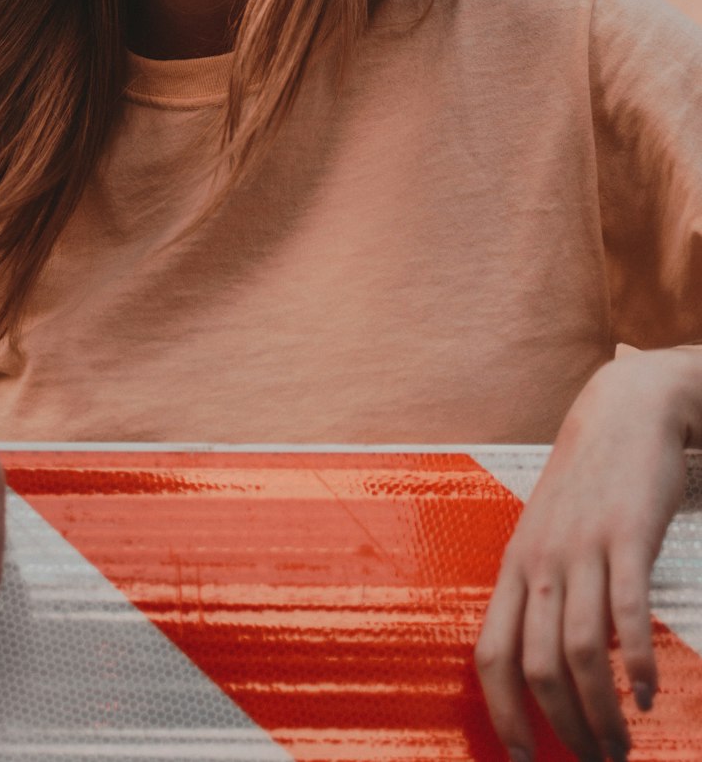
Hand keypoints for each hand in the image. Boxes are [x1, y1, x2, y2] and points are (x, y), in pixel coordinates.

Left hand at [475, 352, 694, 759]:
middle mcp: (539, 561)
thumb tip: (547, 667)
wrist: (624, 412)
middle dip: (563, 730)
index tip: (521, 760)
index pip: (490, 654)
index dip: (501, 713)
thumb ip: (544, 594)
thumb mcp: (550, 536)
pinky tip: (650, 696)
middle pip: (536, 666)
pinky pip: (626, 613)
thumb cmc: (587, 485)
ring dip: (602, 713)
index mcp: (515, 566)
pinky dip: (636, 664)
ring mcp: (581, 549)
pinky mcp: (626, 537)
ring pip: (580, 652)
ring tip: (623, 747)